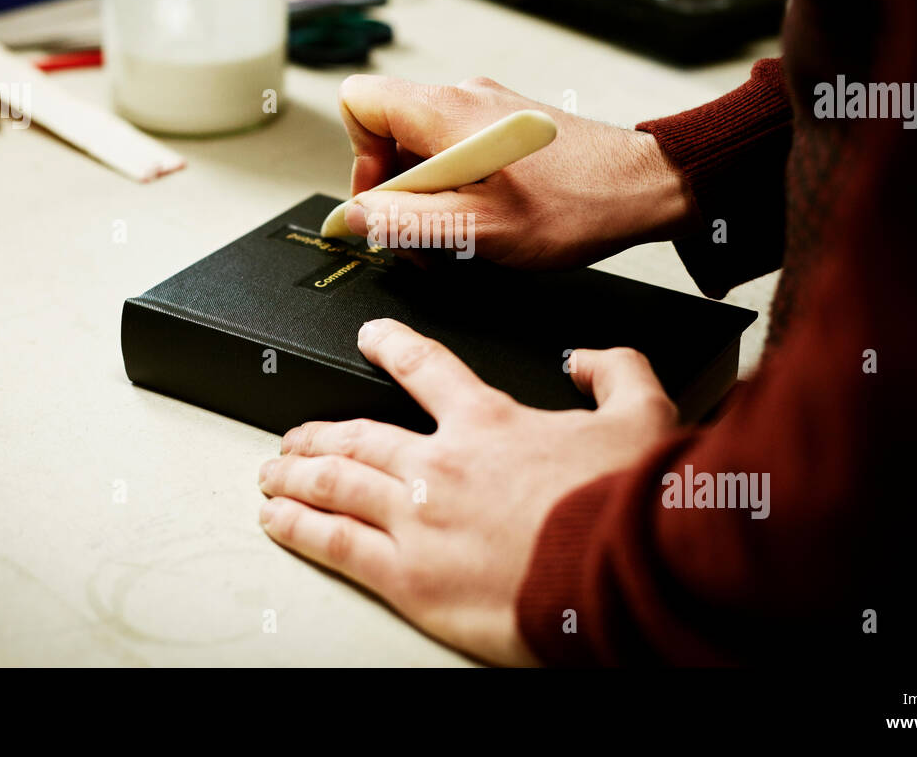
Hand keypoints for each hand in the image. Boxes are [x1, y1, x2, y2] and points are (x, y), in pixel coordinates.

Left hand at [257, 318, 677, 665]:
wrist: (623, 573)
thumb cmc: (629, 504)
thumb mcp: (644, 415)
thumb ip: (616, 372)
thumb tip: (590, 357)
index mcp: (489, 422)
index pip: (425, 368)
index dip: (391, 347)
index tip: (370, 338)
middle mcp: (440, 464)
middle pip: (357, 435)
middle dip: (318, 432)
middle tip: (293, 434)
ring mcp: (418, 520)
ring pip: (334, 485)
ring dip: (296, 476)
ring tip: (272, 474)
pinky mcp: (409, 577)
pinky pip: (337, 544)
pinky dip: (300, 528)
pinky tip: (278, 521)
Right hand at [336, 74, 697, 268]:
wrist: (650, 187)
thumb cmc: (578, 205)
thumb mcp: (477, 229)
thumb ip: (405, 221)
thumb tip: (355, 216)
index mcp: (445, 111)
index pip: (359, 101)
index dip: (358, 159)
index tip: (384, 206)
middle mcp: (463, 97)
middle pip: (389, 132)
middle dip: (397, 193)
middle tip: (425, 241)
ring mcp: (488, 108)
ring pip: (425, 146)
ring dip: (430, 197)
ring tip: (465, 237)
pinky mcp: (509, 125)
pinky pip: (458, 149)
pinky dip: (459, 188)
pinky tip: (489, 221)